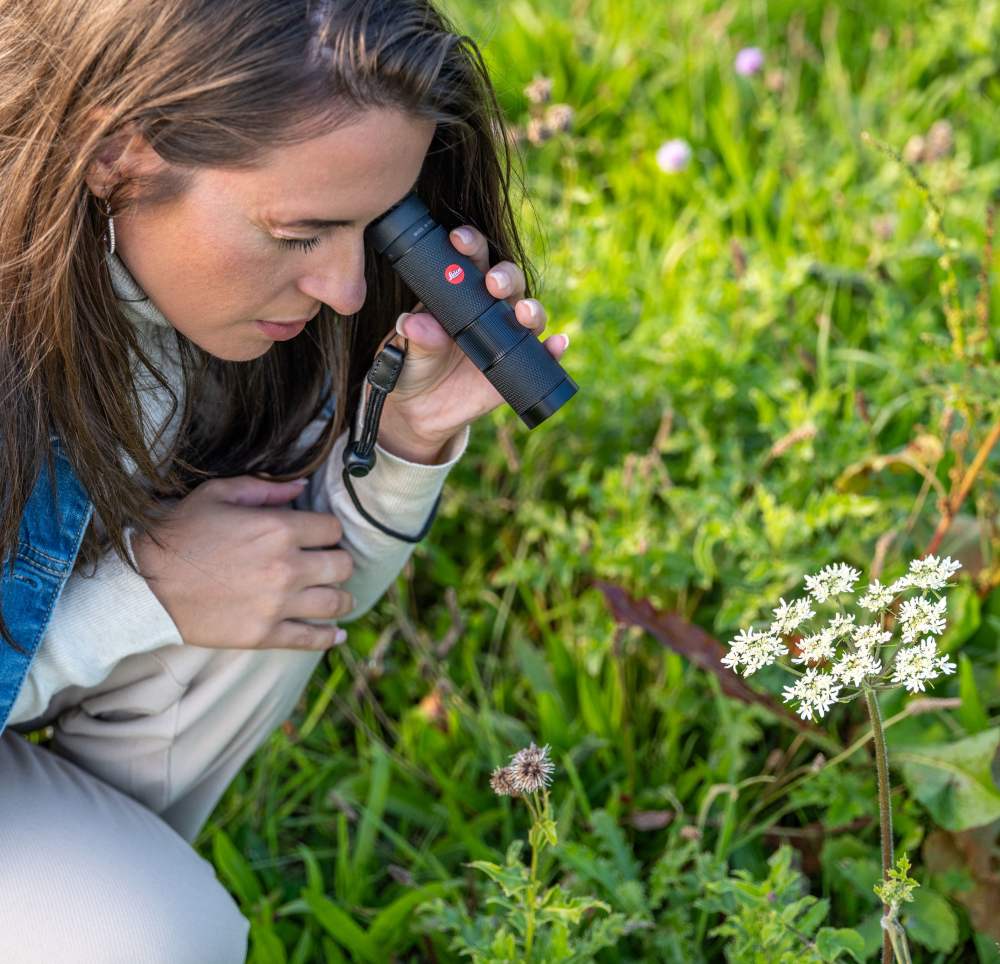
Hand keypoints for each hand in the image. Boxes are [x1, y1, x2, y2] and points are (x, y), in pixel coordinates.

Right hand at [131, 476, 354, 650]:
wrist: (145, 584)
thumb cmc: (179, 533)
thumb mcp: (218, 495)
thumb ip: (265, 488)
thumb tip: (302, 487)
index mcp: (279, 529)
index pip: (332, 529)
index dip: (328, 531)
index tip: (320, 537)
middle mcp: (287, 567)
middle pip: (343, 565)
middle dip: (339, 562)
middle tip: (329, 564)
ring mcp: (278, 604)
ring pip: (335, 603)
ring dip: (341, 599)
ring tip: (339, 597)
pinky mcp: (264, 634)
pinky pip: (310, 638)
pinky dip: (329, 638)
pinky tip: (337, 635)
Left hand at [371, 225, 570, 449]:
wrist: (419, 409)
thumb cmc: (410, 367)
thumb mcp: (406, 350)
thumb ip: (414, 336)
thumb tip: (415, 323)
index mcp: (459, 294)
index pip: (470, 260)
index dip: (470, 244)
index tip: (459, 240)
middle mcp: (488, 309)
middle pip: (507, 281)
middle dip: (504, 276)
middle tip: (493, 282)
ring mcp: (506, 337)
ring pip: (528, 314)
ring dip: (532, 309)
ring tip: (524, 313)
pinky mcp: (517, 366)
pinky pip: (540, 355)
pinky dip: (553, 349)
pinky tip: (558, 344)